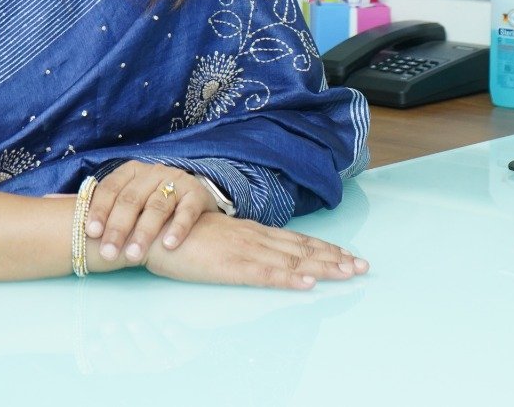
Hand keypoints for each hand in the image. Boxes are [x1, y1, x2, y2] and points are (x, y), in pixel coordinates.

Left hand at [86, 160, 212, 263]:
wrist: (192, 205)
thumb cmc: (149, 208)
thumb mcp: (127, 201)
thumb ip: (99, 205)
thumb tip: (53, 209)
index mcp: (131, 172)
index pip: (110, 188)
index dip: (99, 210)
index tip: (91, 233)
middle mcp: (153, 172)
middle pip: (131, 200)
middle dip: (118, 228)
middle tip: (108, 253)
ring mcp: (176, 181)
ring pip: (156, 207)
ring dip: (144, 232)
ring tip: (133, 255)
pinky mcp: (197, 194)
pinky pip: (187, 211)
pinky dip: (178, 228)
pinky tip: (168, 245)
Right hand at [142, 212, 369, 289]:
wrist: (150, 229)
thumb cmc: (178, 236)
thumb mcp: (214, 241)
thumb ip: (237, 246)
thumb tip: (257, 255)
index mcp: (250, 232)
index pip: (295, 241)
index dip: (324, 248)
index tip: (348, 256)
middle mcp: (253, 238)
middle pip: (302, 249)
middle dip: (334, 257)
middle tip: (363, 266)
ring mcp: (244, 251)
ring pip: (292, 260)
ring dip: (323, 266)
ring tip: (348, 272)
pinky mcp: (230, 266)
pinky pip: (265, 275)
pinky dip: (289, 279)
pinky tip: (308, 283)